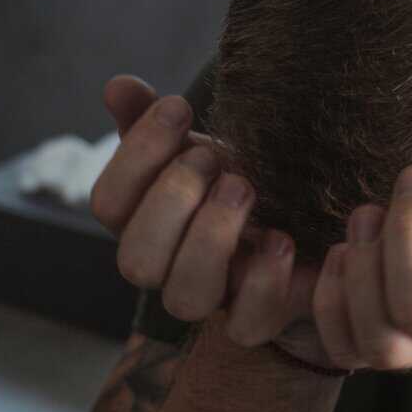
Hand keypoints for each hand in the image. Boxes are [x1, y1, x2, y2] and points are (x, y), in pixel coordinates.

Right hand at [88, 76, 334, 369]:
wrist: (304, 218)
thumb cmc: (236, 177)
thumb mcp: (198, 143)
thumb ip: (154, 119)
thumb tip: (118, 86)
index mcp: (141, 221)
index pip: (107, 203)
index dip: (136, 155)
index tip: (179, 107)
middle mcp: (167, 267)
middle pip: (135, 260)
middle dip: (171, 200)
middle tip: (211, 158)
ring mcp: (211, 298)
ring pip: (184, 297)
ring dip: (211, 238)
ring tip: (245, 187)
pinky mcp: (258, 318)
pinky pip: (247, 325)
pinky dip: (264, 282)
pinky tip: (282, 239)